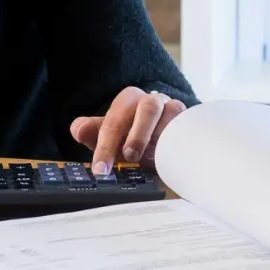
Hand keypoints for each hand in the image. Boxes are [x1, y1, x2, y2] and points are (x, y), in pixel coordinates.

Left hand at [69, 87, 187, 174]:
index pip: (114, 120)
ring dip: (162, 136)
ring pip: (172, 112)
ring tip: (151, 156)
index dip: (104, 146)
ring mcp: (174, 109)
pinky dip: (179, 139)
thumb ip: (92, 133)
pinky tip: (171, 154)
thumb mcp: (111, 139)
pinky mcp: (191, 120)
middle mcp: (152, 100)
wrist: (164, 142)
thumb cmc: (134, 137)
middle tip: (128, 157)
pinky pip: (189, 125)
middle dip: (136, 135)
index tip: (100, 169)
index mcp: (128, 100)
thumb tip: (78, 129)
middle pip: (146, 109)